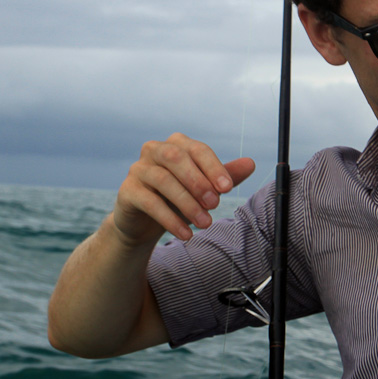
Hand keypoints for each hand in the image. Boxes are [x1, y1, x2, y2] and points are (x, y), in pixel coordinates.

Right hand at [112, 133, 255, 246]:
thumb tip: (250, 163)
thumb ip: (225, 175)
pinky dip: (170, 219)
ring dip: (187, 203)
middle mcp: (154, 151)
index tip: (228, 188)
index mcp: (176, 144)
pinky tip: (186, 234)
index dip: (213, 167)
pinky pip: (149, 202)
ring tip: (205, 223)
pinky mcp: (127, 192)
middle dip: (198, 181)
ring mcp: (137, 169)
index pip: (197, 149)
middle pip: (176, 158)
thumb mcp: (204, 188)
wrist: (145, 222)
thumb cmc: (178, 198)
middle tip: (215, 204)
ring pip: (163, 180)